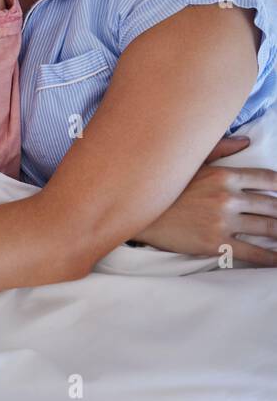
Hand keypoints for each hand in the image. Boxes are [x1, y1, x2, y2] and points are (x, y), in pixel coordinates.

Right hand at [134, 136, 276, 264]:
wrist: (137, 216)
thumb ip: (220, 149)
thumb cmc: (164, 189)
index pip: (267, 179)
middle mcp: (227, 197)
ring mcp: (223, 221)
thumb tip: (245, 141)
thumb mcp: (189, 164)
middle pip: (272, 206)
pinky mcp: (217, 243)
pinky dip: (272, 259)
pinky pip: (254, 253)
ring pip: (269, 229)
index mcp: (223, 175)